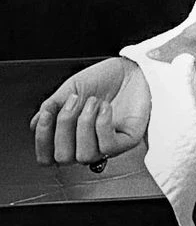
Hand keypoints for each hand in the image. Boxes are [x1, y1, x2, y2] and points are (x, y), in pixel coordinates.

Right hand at [30, 57, 150, 166]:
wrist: (132, 67)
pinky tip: (106, 107)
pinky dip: (103, 124)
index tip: (46, 115)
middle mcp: (87, 144)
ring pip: (84, 156)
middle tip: (75, 100)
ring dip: (85, 124)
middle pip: (63, 158)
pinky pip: (107, 147)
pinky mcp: (126, 141)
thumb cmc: (105, 78)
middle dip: (64, 126)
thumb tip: (33, 124)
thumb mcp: (72, 87)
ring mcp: (106, 145)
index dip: (42, 140)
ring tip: (94, 101)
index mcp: (71, 135)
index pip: (47, 157)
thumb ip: (52, 106)